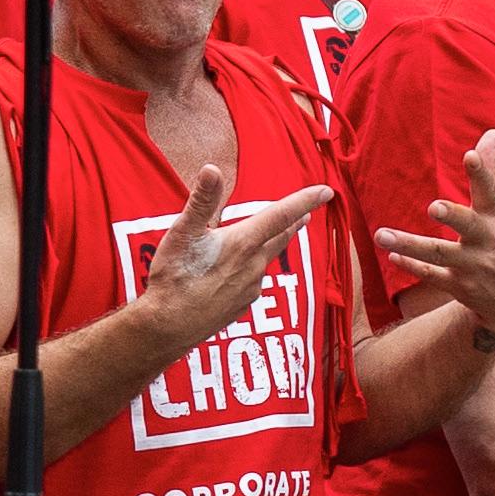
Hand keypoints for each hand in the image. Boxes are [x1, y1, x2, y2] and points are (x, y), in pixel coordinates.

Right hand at [125, 162, 320, 354]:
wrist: (168, 327)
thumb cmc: (174, 277)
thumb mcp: (183, 233)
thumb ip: (202, 201)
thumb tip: (212, 169)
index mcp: (243, 242)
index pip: (281, 214)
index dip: (305, 200)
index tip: (326, 191)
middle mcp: (254, 265)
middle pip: (280, 237)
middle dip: (294, 223)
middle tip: (307, 213)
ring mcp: (251, 288)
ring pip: (265, 260)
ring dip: (270, 246)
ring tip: (268, 238)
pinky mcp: (243, 305)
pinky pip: (253, 281)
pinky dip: (251, 270)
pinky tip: (237, 274)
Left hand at [370, 134, 494, 350]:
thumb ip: (490, 172)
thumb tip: (492, 133)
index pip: (490, 190)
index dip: (481, 172)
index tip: (470, 154)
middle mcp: (486, 240)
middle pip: (468, 225)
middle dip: (452, 215)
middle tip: (433, 206)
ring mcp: (473, 265)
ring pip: (439, 253)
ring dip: (410, 244)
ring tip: (381, 234)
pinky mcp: (460, 285)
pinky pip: (432, 275)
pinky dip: (412, 265)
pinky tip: (392, 255)